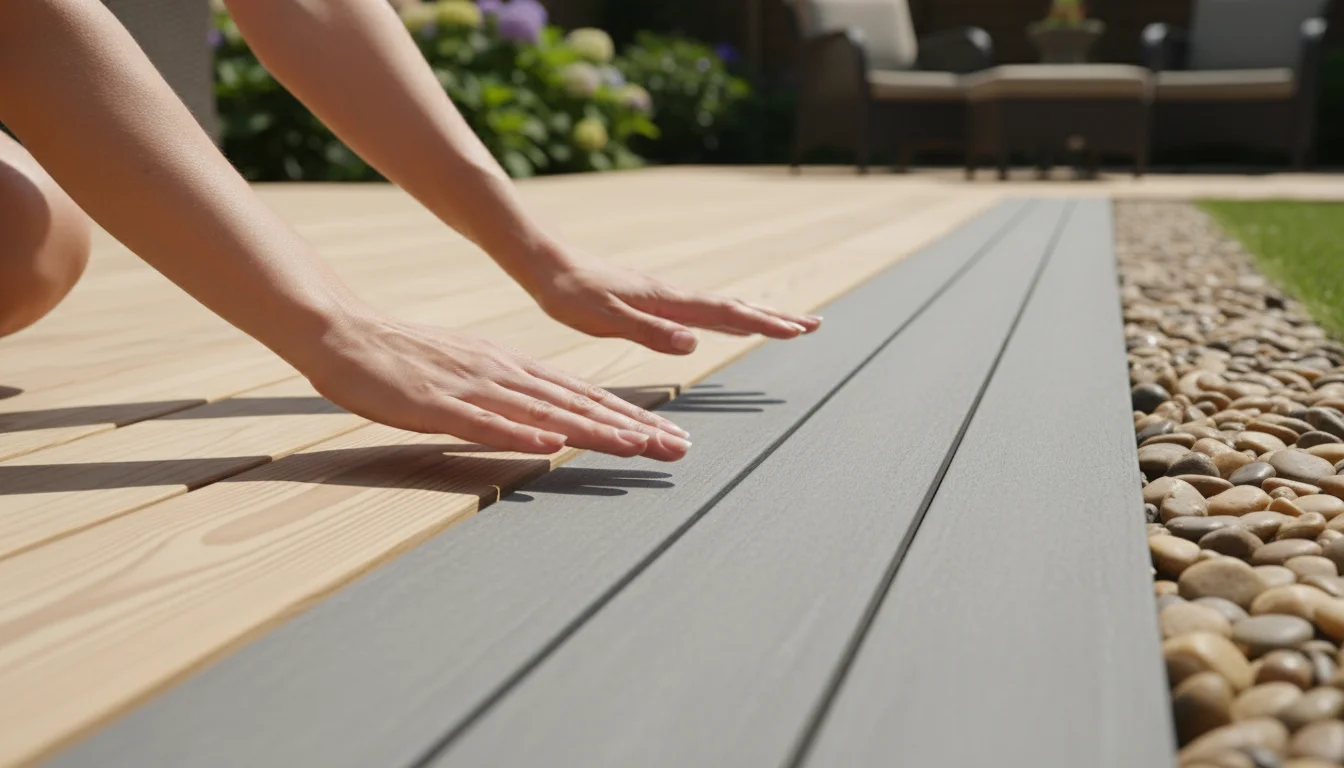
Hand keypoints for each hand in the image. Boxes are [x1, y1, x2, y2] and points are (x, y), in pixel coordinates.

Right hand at [303, 312, 691, 459]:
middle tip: (676, 450)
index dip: (630, 417)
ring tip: (634, 447)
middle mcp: (504, 374)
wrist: (347, 335)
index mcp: (514, 368)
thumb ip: (512, 394)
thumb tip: (552, 419)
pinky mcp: (436, 405)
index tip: (668, 436)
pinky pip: (482, 423)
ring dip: (592, 431)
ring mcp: (472, 388)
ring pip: (543, 413)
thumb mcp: (473, 373)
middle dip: (632, 428)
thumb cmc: (408, 360)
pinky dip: (518, 435)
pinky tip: (549, 447)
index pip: (585, 396)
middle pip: (578, 405)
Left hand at [524, 247, 822, 354]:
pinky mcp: (651, 297)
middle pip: (734, 307)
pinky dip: (726, 314)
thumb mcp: (604, 319)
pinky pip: (701, 308)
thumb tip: (693, 343)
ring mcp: (664, 295)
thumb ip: (648, 332)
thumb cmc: (568, 295)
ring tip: (783, 322)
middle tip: (813, 325)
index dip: (764, 324)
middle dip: (774, 318)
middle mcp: (672, 296)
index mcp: (667, 302)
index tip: (799, 330)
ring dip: (756, 315)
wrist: (545, 262)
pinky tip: (725, 320)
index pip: (726, 315)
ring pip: (720, 306)